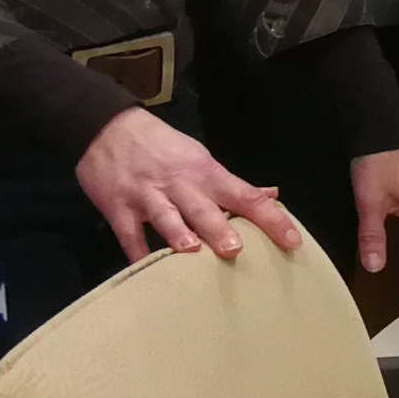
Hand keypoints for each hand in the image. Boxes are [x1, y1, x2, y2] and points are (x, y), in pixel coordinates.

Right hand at [75, 107, 304, 265]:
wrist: (106, 128)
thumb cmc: (162, 147)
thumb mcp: (200, 158)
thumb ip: (232, 184)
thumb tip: (272, 196)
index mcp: (207, 174)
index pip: (246, 196)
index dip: (272, 219)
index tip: (292, 241)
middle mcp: (181, 185)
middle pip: (204, 208)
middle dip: (220, 228)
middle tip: (236, 250)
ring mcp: (148, 196)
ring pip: (167, 217)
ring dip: (179, 234)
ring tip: (192, 251)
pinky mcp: (118, 207)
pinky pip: (129, 233)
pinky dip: (136, 252)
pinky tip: (145, 269)